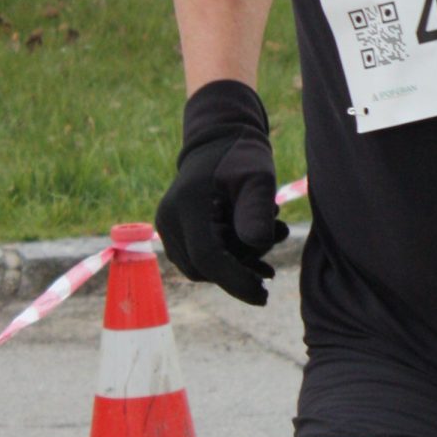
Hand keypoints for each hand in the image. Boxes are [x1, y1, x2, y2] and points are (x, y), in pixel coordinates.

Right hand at [155, 79, 289, 305]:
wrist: (219, 140)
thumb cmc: (243, 156)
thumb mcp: (259, 177)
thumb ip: (257, 210)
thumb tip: (256, 246)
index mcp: (187, 204)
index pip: (208, 257)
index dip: (236, 281)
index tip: (264, 296)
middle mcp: (168, 218)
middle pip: (202, 268)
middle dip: (237, 274)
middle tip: (270, 270)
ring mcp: (166, 225)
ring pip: (198, 267)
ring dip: (232, 268)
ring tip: (265, 255)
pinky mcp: (173, 230)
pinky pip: (196, 258)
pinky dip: (224, 261)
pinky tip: (252, 255)